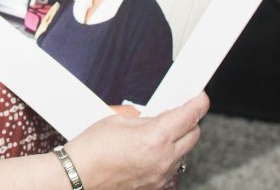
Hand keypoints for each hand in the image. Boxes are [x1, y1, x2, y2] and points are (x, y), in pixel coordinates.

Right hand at [65, 92, 208, 189]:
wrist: (79, 176)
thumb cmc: (92, 150)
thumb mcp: (117, 120)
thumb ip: (144, 117)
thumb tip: (158, 114)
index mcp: (155, 137)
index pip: (189, 116)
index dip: (198, 103)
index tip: (200, 98)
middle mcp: (163, 158)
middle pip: (193, 135)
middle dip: (187, 122)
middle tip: (173, 114)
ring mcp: (162, 175)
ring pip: (184, 152)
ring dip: (175, 141)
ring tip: (152, 136)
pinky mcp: (157, 186)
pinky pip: (172, 167)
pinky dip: (166, 157)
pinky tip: (148, 152)